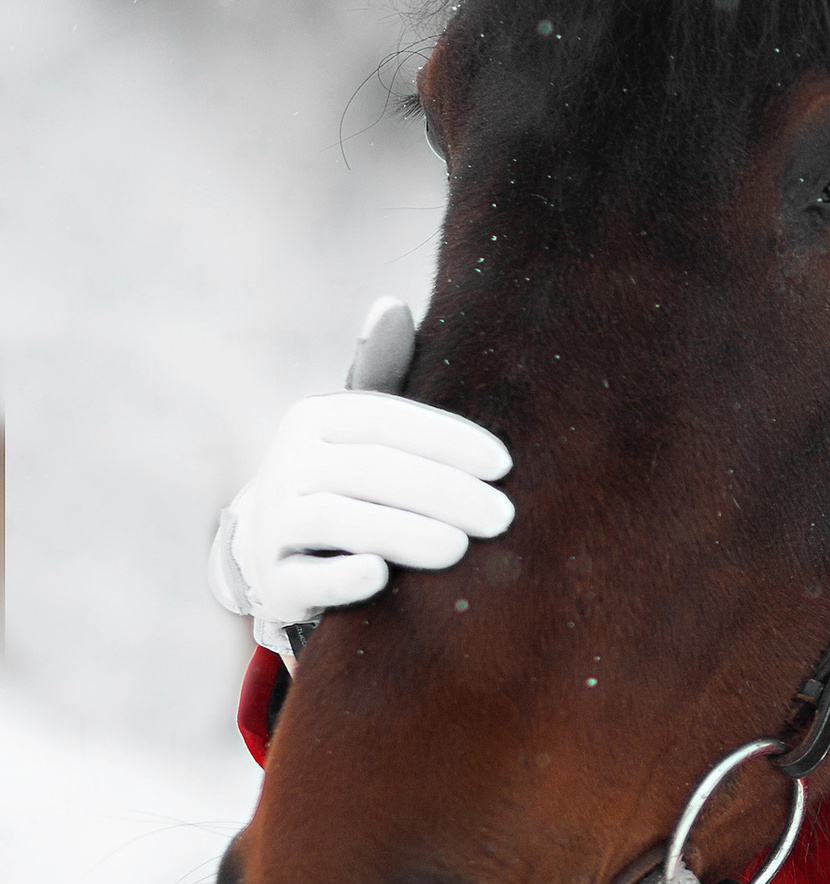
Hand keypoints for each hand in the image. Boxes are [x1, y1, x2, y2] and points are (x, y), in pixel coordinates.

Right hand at [207, 302, 513, 657]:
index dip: (446, 440)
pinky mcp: (272, 580)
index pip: (386, 420)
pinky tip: (379, 576)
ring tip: (460, 548)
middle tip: (501, 517)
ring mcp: (274, 521)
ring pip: (339, 521)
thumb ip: (386, 374)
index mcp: (318, 418)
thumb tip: (390, 303)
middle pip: (371, 471)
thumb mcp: (363, 431)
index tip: (503, 465)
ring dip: (403, 532)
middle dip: (443, 492)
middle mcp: (289, 462)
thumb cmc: (346, 481)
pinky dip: (339, 578)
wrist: (273, 552)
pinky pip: (304, 578)